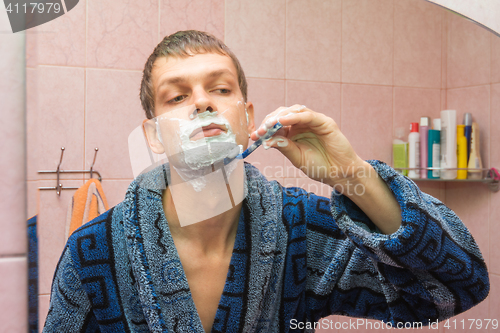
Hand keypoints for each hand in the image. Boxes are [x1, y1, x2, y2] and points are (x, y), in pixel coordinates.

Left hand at [250, 105, 367, 188]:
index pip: (276, 124)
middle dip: (270, 121)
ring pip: (294, 111)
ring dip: (280, 116)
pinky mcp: (324, 122)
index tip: (254, 136)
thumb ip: (284, 147)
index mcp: (293, 133)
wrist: (340, 174)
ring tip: (269, 125)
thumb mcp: (297, 158)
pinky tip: (284, 121)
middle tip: (261, 130)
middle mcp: (302, 124)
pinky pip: (308, 115)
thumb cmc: (319, 167)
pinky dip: (295, 116)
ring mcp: (313, 122)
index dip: (264, 128)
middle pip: (282, 114)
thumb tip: (266, 141)